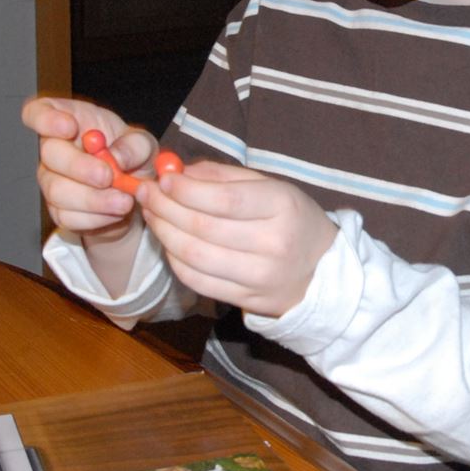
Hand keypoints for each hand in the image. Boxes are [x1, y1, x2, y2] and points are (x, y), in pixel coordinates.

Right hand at [22, 96, 159, 236]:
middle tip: (108, 176)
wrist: (136, 193)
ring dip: (93, 198)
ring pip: (57, 190)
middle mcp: (53, 149)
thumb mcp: (144, 145)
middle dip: (80, 166)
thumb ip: (134, 146)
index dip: (46, 119)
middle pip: (49, 153)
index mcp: (69, 120)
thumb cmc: (132, 157)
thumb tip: (116, 157)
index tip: (70, 127)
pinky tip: (115, 212)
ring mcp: (51, 180)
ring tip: (124, 200)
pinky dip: (96, 217)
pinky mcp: (58, 210)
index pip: (37, 112)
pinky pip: (68, 216)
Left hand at [139, 161, 338, 316]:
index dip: (186, 190)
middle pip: (203, 228)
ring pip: (195, 257)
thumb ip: (224, 176)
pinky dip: (175, 260)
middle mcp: (273, 244)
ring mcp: (260, 277)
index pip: (224, 199)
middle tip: (145, 193)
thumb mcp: (271, 187)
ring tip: (152, 215)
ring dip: (164, 234)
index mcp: (283, 206)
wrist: (324, 270)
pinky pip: (198, 281)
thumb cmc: (292, 219)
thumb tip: (176, 170)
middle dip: (165, 208)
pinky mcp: (248, 300)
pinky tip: (168, 243)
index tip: (162, 179)